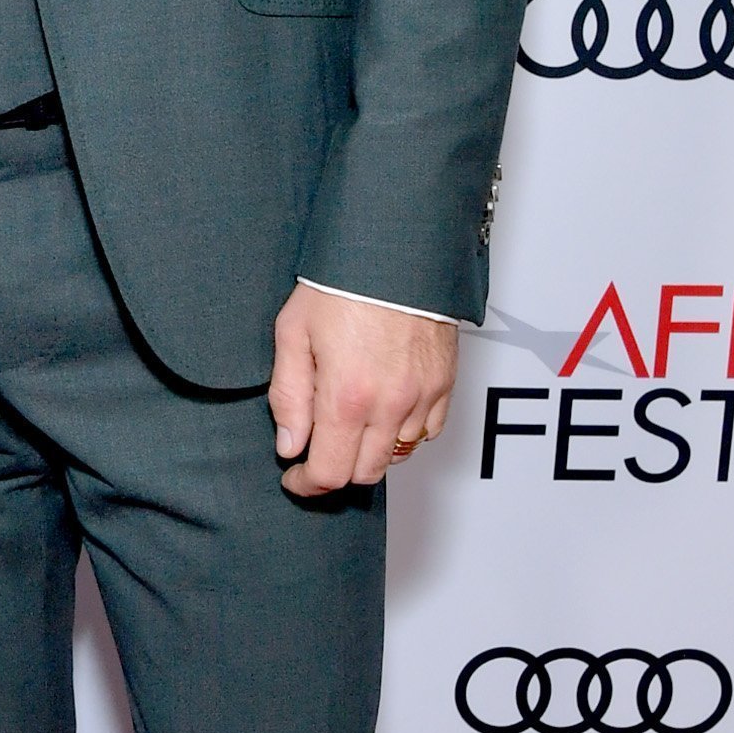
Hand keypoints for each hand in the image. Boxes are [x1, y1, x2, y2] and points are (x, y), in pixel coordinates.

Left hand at [267, 284, 456, 498]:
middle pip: (365, 473)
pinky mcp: (444, 384)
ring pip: (397, 455)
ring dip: (369, 452)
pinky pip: (428, 432)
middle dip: (336, 472)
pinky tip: (383, 414)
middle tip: (316, 454)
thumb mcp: (292, 334)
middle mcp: (390, 404)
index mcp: (346, 397)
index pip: (329, 472)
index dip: (307, 484)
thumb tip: (290, 446)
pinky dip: (404, 434)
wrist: (394, 248)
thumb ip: (288, 396)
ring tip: (348, 427)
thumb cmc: (339, 283)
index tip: (295, 477)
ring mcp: (422, 396)